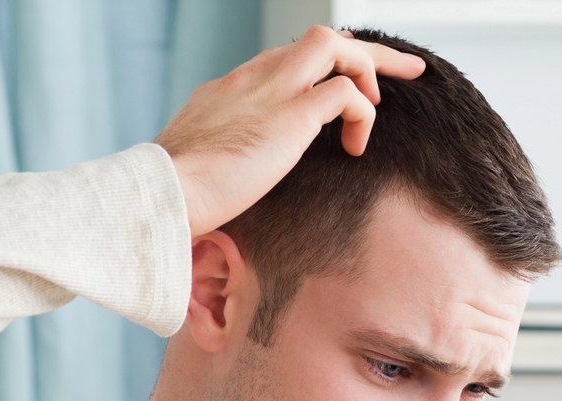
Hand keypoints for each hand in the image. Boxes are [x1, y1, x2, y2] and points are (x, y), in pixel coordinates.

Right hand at [155, 26, 424, 236]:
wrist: (162, 195)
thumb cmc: (174, 197)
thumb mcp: (197, 167)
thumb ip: (219, 160)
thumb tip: (226, 184)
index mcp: (226, 91)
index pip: (282, 60)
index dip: (318, 69)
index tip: (339, 87)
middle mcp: (250, 80)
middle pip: (316, 42)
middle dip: (362, 54)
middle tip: (399, 72)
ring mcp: (271, 92)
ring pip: (335, 46)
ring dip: (368, 69)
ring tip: (380, 104)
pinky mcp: (291, 115)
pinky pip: (346, 94)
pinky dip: (362, 114)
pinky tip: (356, 146)